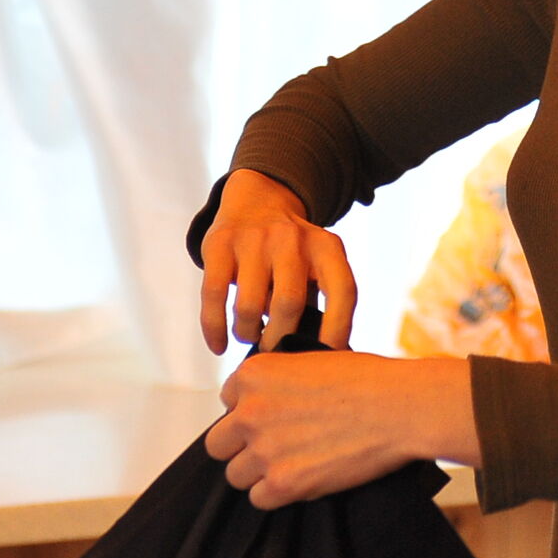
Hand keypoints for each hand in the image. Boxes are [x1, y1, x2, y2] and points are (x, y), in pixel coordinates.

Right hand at [198, 168, 357, 351]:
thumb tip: (320, 356)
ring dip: (247, 333)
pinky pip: (214, 296)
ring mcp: (254, 239)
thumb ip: (322, 301)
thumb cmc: (292, 252)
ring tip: (250, 335)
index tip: (325, 355)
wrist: (258, 201)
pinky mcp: (220, 243)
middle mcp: (292, 239)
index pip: (343, 290)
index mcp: (326, 247)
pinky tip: (219, 345)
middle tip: (274, 350)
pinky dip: (215, 329)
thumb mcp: (317, 263)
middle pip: (288, 304)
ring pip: (248, 305)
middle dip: (279, 339)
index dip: (338, 328)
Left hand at [206, 352, 477, 508]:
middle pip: (219, 443)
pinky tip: (302, 479)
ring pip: (236, 475)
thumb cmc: (366, 379)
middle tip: (274, 446)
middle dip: (242, 445)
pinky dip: (277, 494)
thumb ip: (278, 380)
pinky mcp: (283, 483)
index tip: (274, 415)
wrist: (399, 407)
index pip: (227, 402)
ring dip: (260, 472)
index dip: (250, 410)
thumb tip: (264, 400)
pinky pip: (258, 499)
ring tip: (292, 464)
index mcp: (254, 374)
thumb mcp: (311, 360)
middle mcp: (250, 410)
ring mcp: (264, 449)